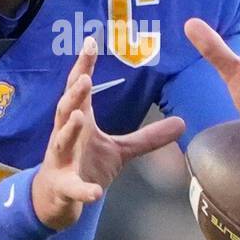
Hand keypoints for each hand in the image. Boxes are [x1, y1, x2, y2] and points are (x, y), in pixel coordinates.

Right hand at [33, 37, 184, 229]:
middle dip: (74, 94)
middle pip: (66, 109)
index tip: (90, 42)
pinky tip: (93, 192)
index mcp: (79, 120)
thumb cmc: (84, 164)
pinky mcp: (63, 186)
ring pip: (61, 141)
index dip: (84, 65)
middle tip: (86, 78)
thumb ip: (147, 137)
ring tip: (81, 116)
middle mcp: (65, 135)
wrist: (57, 198)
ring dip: (70, 129)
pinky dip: (82, 189)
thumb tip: (183, 123)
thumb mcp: (120, 150)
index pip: (79, 89)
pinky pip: (73, 187)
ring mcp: (61, 160)